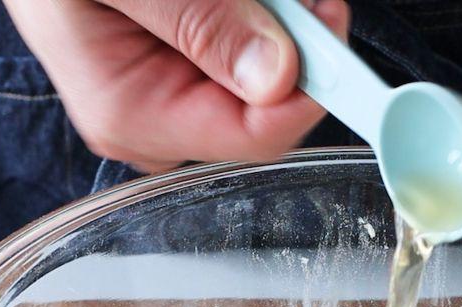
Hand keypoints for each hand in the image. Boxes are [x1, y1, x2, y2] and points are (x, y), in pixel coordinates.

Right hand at [3, 0, 349, 172]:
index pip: (256, 136)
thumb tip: (276, 76)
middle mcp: (155, 120)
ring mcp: (171, 94)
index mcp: (132, 115)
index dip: (309, 82)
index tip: (328, 18)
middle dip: (293, 40)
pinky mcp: (183, 66)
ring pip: (268, 73)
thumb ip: (198, 22)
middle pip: (270, 105)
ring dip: (277, 19)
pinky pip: (246, 51)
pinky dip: (257, 15)